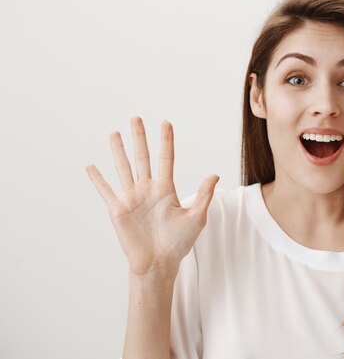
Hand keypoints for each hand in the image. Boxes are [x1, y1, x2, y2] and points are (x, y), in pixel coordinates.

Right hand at [85, 116, 219, 276]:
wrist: (159, 263)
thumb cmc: (179, 242)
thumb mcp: (196, 217)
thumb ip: (203, 195)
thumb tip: (215, 174)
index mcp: (166, 189)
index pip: (166, 159)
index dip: (166, 141)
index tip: (165, 123)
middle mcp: (147, 189)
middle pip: (143, 157)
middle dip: (139, 138)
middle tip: (136, 118)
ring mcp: (131, 198)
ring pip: (123, 168)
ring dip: (118, 151)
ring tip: (114, 133)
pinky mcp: (117, 210)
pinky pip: (105, 191)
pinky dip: (97, 179)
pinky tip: (91, 166)